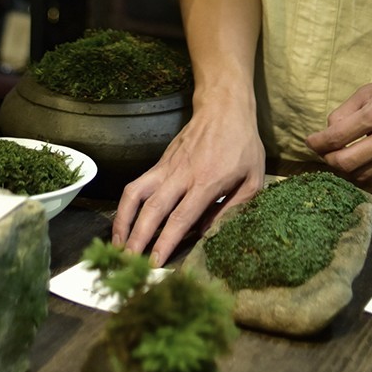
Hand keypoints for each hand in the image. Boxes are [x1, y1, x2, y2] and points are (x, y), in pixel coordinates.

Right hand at [112, 102, 265, 264]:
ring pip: (135, 194)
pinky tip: (124, 222)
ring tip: (117, 244)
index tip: (154, 262)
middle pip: (152, 209)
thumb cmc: (243, 145)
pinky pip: (137, 185)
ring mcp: (166, 167)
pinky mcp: (160, 162)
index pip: (180, 217)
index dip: (165, 242)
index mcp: (206, 182)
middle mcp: (181, 175)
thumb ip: (234, 208)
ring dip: (122, 220)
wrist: (224, 109)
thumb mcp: (253, 179)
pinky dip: (126, 205)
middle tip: (128, 262)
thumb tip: (208, 233)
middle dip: (138, 238)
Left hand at [305, 68, 371, 188]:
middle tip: (325, 151)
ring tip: (344, 156)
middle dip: (329, 159)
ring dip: (347, 169)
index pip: (337, 138)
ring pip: (362, 176)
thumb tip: (328, 132)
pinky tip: (364, 162)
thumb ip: (346, 111)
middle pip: (345, 163)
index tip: (310, 141)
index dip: (317, 143)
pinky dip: (366, 174)